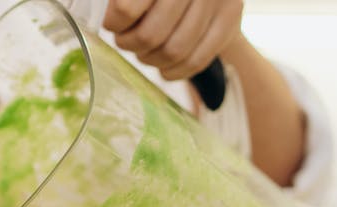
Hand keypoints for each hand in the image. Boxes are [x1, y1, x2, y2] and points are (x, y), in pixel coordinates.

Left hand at [103, 0, 243, 80]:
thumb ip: (124, 3)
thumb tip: (106, 19)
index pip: (126, 10)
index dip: (114, 23)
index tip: (113, 25)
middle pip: (150, 35)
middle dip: (132, 44)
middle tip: (127, 42)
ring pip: (174, 50)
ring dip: (152, 59)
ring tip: (145, 53)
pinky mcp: (230, 19)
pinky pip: (197, 59)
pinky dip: (174, 71)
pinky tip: (164, 68)